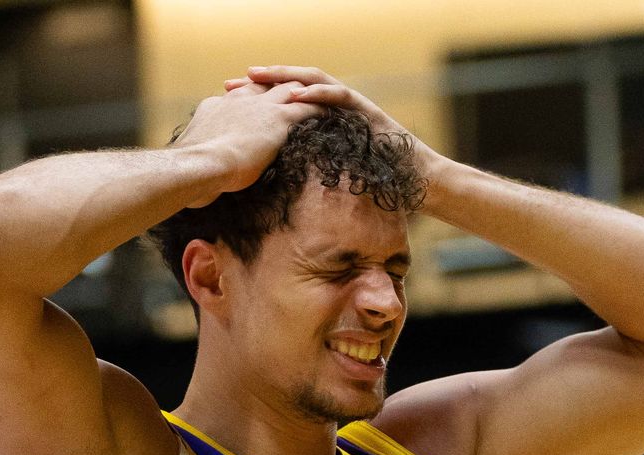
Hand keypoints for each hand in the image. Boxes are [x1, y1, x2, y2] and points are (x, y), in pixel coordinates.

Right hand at [172, 79, 323, 206]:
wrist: (199, 166)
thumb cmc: (192, 171)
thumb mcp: (196, 157)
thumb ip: (204, 155)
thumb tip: (205, 173)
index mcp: (218, 107)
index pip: (240, 95)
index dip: (253, 97)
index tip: (262, 105)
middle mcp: (241, 100)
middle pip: (267, 86)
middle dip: (281, 88)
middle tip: (297, 96)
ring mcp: (261, 108)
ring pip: (291, 91)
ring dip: (306, 94)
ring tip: (321, 101)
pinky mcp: (279, 120)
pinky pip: (308, 108)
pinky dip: (321, 109)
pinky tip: (333, 115)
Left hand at [223, 65, 443, 178]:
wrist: (416, 184)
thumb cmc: (377, 186)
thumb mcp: (330, 179)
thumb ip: (306, 173)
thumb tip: (273, 190)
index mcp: (322, 123)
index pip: (283, 105)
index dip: (255, 103)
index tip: (226, 105)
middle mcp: (334, 108)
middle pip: (291, 87)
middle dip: (259, 84)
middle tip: (229, 85)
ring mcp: (351, 107)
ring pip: (313, 81)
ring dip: (284, 77)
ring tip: (257, 75)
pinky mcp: (367, 111)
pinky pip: (340, 96)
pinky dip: (318, 93)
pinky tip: (297, 94)